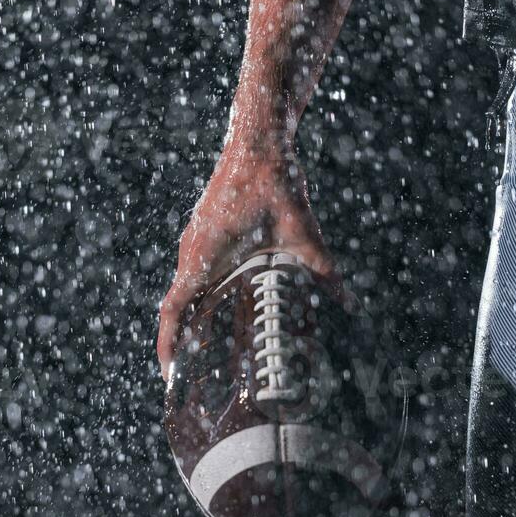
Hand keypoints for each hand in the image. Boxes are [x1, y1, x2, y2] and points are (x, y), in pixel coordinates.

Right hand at [157, 141, 341, 379]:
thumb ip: (323, 271)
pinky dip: (196, 300)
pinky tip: (216, 313)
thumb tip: (348, 303)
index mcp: (203, 256)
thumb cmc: (272, 180)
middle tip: (190, 378)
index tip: (170, 375)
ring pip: (182, 291)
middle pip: (175, 308)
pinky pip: (191, 276)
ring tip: (201, 353)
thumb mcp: (302, 232)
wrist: (257, 138)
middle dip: (178, 344)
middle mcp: (191, 252)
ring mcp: (193, 243)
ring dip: (187, 321)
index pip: (172, 311)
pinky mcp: (202, 235)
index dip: (167, 347)